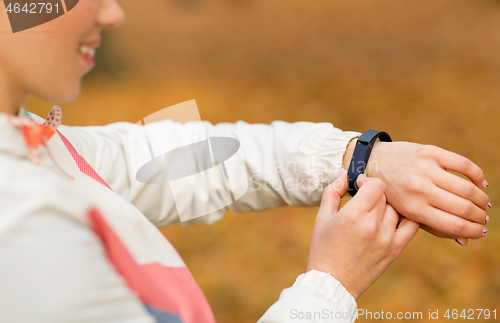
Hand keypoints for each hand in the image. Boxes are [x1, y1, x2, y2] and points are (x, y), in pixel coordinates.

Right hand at [307, 172, 418, 299]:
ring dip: (387, 204)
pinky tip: (394, 215)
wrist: (333, 282)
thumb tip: (344, 173)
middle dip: (375, 192)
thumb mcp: (322, 217)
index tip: (359, 185)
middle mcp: (373, 226)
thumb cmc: (323, 248)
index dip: (367, 180)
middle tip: (365, 196)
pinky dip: (406, 216)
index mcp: (353, 216)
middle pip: (386, 196)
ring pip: (397, 208)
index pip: (376, 185)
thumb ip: (333, 191)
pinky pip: (411, 225)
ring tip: (375, 209)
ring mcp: (387, 239)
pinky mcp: (395, 249)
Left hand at [344, 140, 490, 244]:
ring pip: (466, 188)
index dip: (473, 231)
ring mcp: (425, 169)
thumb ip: (432, 227)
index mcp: (413, 209)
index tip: (481, 232)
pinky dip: (477, 175)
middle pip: (463, 208)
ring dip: (481, 199)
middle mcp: (419, 189)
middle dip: (479, 216)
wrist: (370, 162)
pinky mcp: (429, 152)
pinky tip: (481, 183)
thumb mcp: (403, 213)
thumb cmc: (390, 193)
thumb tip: (464, 241)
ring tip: (484, 204)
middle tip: (484, 218)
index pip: (453, 225)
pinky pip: (463, 164)